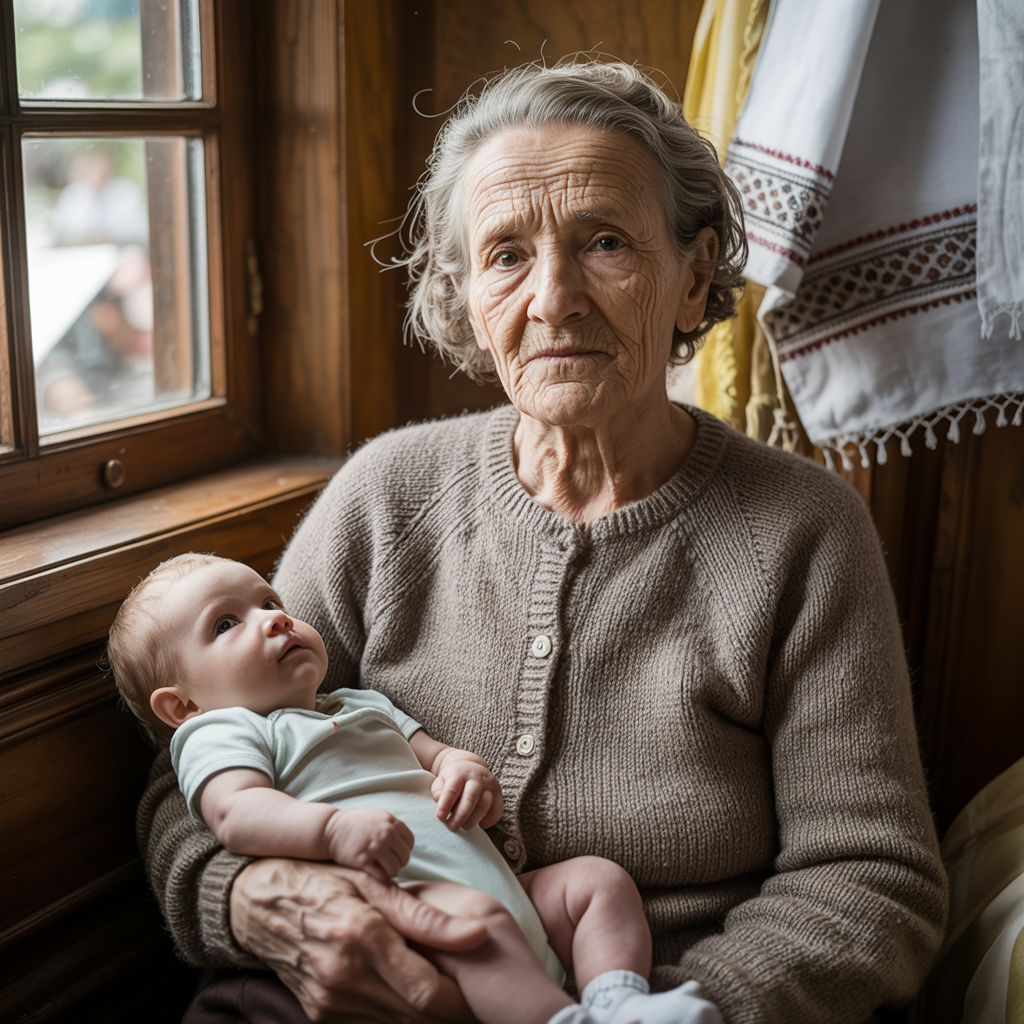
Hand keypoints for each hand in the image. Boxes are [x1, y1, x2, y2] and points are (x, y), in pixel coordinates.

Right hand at [229, 858, 486, 1022]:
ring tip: (448, 1000)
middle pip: (416, 1017)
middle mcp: (344, 977)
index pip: (427, 990)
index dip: (461, 1000)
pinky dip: (396, 1018)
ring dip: (425, 1019)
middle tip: (474, 1002)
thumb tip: (479, 934)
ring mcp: (328, 1002)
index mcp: (363, 937)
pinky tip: (410, 1001)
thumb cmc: (325, 881)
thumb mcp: (375, 884)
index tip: (482, 993)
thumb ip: (427, 916)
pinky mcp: (319, 1015)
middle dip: (450, 1013)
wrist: (258, 904)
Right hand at [326, 808, 414, 882]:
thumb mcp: (376, 817)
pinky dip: (381, 878)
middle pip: (405, 856)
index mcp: (390, 821)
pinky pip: (382, 876)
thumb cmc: (354, 825)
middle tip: (389, 864)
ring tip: (383, 870)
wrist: (329, 829)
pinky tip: (375, 873)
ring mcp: (375, 847)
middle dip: (399, 863)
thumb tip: (407, 844)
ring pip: (396, 868)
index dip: (405, 850)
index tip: (396, 854)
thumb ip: (392, 826)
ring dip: (391, 872)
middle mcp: (385, 833)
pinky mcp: (363, 861)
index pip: (409, 841)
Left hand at [429, 750, 503, 830]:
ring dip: (473, 820)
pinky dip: (489, 820)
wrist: (469, 766)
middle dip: (460, 817)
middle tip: (451, 827)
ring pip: (484, 806)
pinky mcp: (498, 792)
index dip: (445, 805)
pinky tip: (480, 825)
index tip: (440, 817)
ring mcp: (489, 784)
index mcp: (459, 773)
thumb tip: (440, 802)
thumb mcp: (440, 780)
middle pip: (470, 799)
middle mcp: (477, 777)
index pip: (452, 790)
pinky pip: (497, 810)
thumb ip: (437, 791)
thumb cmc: (452, 778)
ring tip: (463, 826)